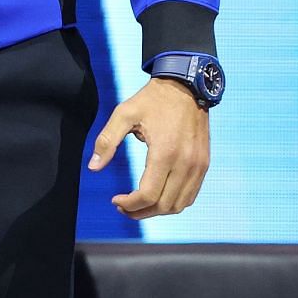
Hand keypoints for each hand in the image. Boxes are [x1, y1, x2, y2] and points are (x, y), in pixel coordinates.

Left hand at [88, 77, 209, 219]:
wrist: (186, 85)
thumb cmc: (153, 99)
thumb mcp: (124, 113)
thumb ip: (107, 140)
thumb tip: (93, 167)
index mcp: (165, 152)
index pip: (148, 195)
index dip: (129, 204)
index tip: (115, 200)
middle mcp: (185, 162)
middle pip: (163, 205)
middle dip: (140, 212)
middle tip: (123, 206)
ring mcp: (198, 165)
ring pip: (179, 205)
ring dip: (157, 211)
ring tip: (139, 204)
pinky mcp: (204, 164)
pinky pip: (190, 195)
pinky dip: (174, 202)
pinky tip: (158, 195)